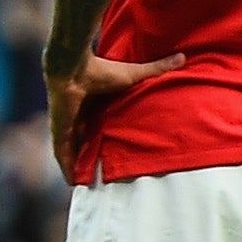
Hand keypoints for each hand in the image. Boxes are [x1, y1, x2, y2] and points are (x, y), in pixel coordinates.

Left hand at [45, 51, 184, 172]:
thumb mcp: (133, 74)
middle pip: (85, 141)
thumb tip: (182, 57)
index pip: (98, 126)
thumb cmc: (102, 70)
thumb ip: (156, 69)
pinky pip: (62, 154)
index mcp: (93, 104)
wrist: (74, 68)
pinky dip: (67, 167)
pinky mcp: (59, 130)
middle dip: (92, 156)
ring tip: (90, 184)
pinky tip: (73, 182)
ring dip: (79, 165)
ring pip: (73, 151)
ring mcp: (66, 124)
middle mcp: (78, 116)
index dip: (105, 139)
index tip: (114, 153)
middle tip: (104, 175)